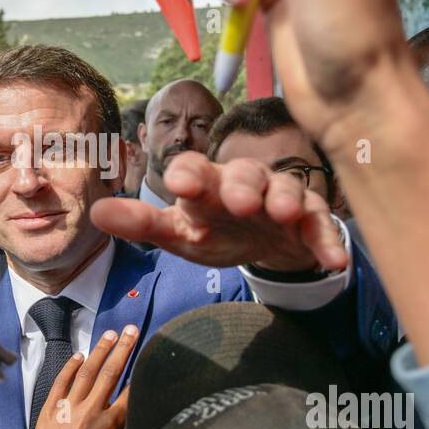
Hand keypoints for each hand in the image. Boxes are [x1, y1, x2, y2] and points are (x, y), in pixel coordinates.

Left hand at [1, 326, 133, 428]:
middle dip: (123, 348)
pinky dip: (71, 366)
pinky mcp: (49, 409)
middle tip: (132, 330)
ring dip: (100, 350)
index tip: (150, 358)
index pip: (130, 392)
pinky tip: (80, 356)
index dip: (142, 373)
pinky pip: (62, 381)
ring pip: (87, 371)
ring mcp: (67, 407)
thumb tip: (133, 419)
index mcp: (109, 426)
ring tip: (111, 334)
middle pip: (110, 372)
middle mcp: (90, 411)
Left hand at [91, 151, 346, 273]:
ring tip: (285, 213)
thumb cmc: (218, 231)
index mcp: (207, 184)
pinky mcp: (311, 220)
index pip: (194, 169)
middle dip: (243, 185)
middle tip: (240, 201)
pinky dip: (327, 240)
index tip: (181, 183)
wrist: (268, 243)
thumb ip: (143, 225)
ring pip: (286, 190)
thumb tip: (95, 214)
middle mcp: (245, 182)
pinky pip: (321, 225)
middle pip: (245, 174)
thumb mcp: (181, 234)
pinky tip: (333, 259)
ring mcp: (281, 197)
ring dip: (286, 199)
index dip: (189, 174)